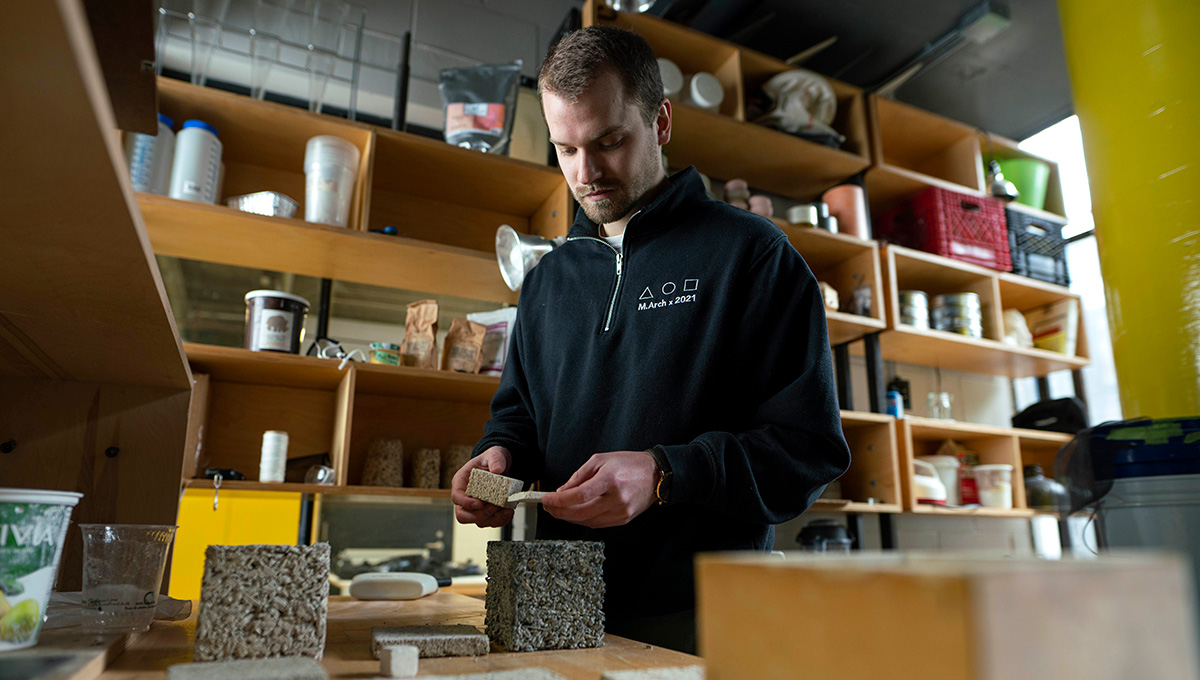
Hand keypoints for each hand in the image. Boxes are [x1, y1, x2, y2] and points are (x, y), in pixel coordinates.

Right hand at [451, 446, 515, 527]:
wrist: (502, 465)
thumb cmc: (493, 459)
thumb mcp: (494, 454)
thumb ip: (495, 459)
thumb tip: (497, 469)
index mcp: (461, 481)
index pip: (456, 496)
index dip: (465, 503)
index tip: (479, 503)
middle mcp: (466, 496)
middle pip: (463, 515)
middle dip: (479, 515)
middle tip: (494, 507)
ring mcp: (476, 506)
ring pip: (478, 521)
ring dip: (493, 518)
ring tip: (505, 509)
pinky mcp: (487, 512)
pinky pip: (491, 522)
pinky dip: (501, 520)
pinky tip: (508, 511)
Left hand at [542, 450, 658, 528]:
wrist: (656, 475)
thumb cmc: (629, 464)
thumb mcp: (601, 460)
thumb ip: (579, 476)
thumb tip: (562, 491)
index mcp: (610, 479)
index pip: (579, 495)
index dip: (559, 500)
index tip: (546, 499)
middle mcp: (616, 498)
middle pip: (581, 513)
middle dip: (560, 511)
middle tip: (548, 506)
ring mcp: (621, 512)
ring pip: (587, 522)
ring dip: (569, 518)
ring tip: (559, 509)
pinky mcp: (624, 519)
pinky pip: (597, 524)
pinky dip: (583, 520)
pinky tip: (576, 513)